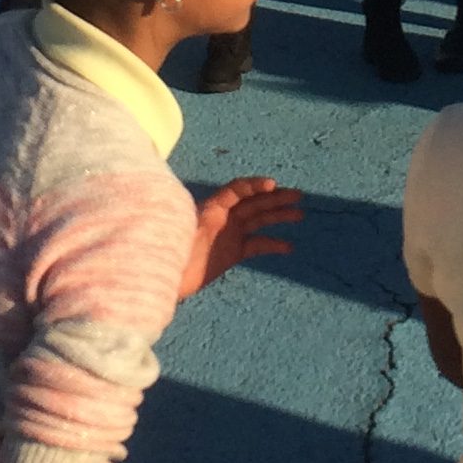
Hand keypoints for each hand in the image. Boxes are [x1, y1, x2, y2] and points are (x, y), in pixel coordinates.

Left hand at [178, 176, 300, 295]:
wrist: (162, 277)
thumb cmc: (169, 250)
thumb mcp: (182, 229)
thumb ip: (196, 219)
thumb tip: (205, 209)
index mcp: (211, 208)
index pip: (236, 189)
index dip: (254, 185)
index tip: (272, 185)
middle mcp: (222, 217)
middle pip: (253, 202)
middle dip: (275, 198)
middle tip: (298, 196)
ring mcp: (228, 234)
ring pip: (258, 220)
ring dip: (279, 215)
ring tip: (300, 214)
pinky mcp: (231, 253)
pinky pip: (256, 244)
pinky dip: (272, 244)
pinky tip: (289, 247)